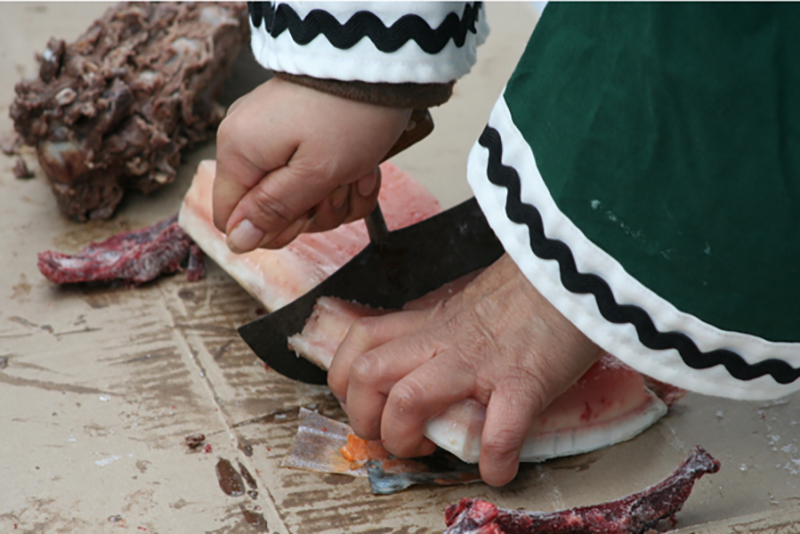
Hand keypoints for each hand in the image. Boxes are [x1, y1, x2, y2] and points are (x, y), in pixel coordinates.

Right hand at [213, 77, 410, 251]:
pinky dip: (347, 179)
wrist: (383, 66)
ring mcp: (277, 139)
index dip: (271, 230)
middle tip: (340, 186)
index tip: (306, 213)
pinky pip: (318, 178)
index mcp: (240, 152)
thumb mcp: (315, 174)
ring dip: (339, 196)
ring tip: (359, 171)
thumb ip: (274, 211)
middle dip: (316, 211)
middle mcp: (250, 144)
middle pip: (273, 213)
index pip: (233, 219)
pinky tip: (365, 166)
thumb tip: (236, 242)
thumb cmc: (350, 115)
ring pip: (303, 200)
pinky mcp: (303, 136)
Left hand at [327, 254, 602, 485]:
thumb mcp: (471, 300)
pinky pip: (498, 430)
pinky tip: (500, 470)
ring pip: (407, 400)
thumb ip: (445, 324)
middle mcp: (442, 342)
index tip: (367, 403)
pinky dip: (494, 460)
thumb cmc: (531, 287)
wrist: (578, 267)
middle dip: (365, 418)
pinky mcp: (523, 380)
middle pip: (367, 375)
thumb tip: (432, 351)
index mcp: (430, 323)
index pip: (359, 341)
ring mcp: (478, 362)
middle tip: (393, 434)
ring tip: (430, 452)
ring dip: (407, 439)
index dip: (346, 379)